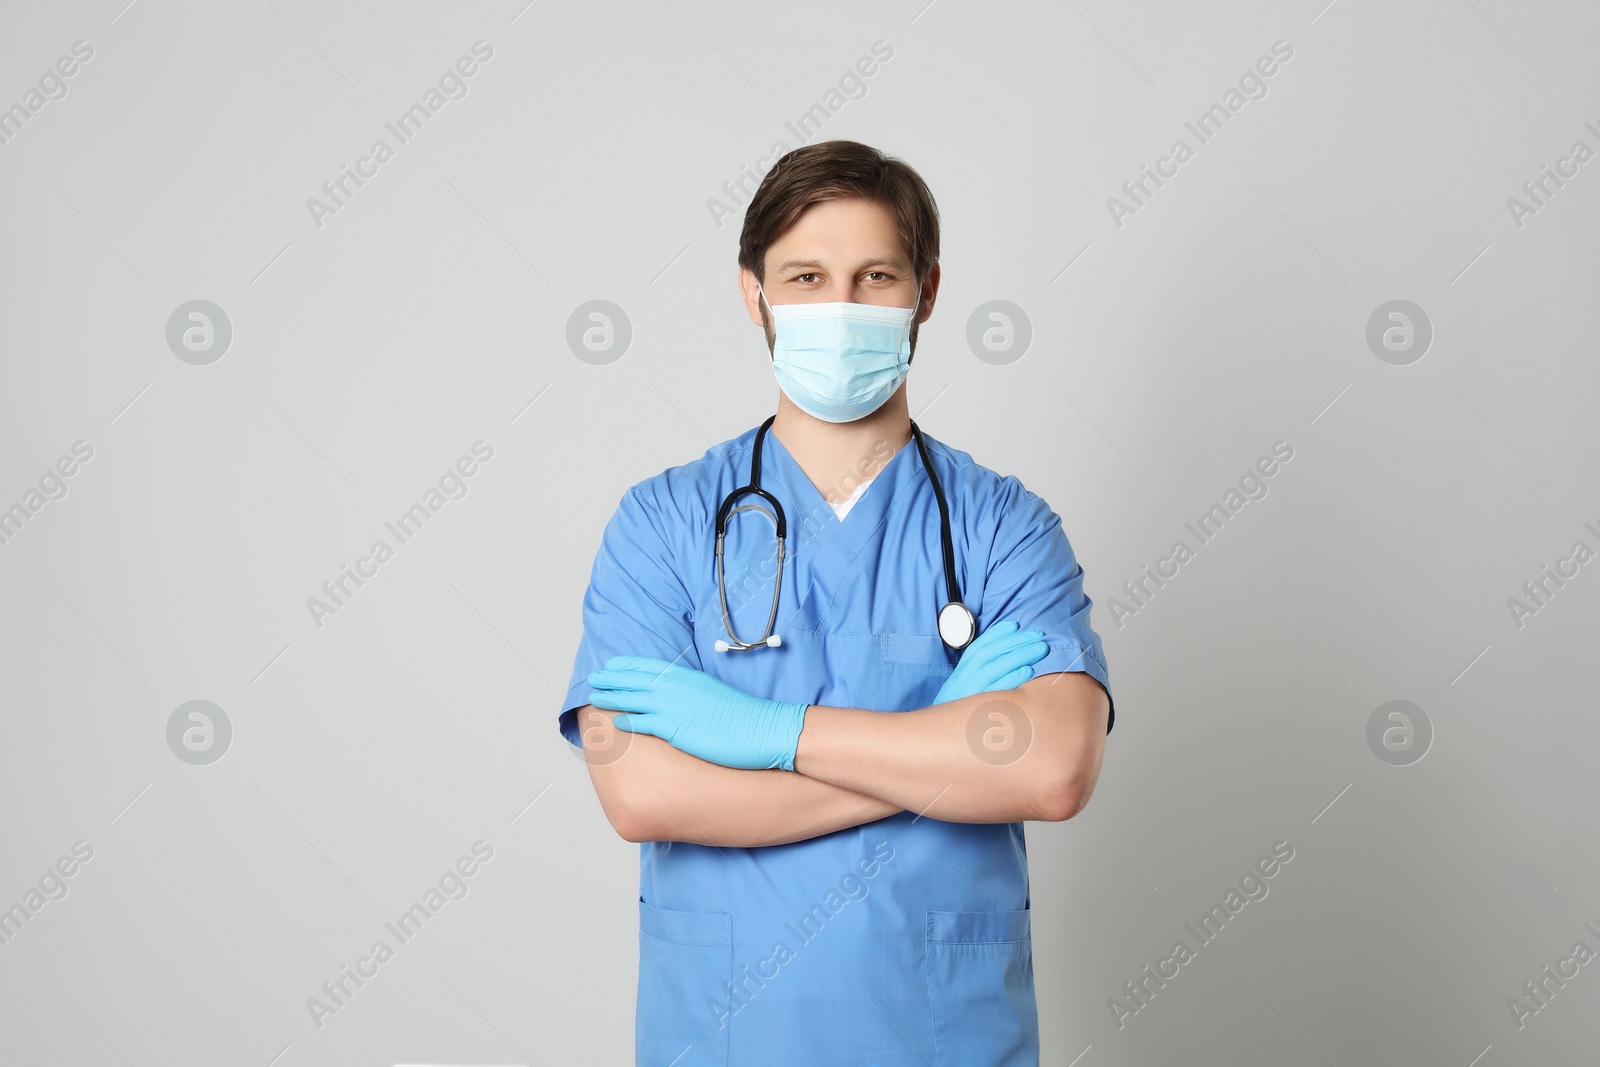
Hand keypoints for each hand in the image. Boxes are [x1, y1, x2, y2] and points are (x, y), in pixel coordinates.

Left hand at [588, 656, 808, 770]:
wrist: (763, 729)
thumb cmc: (744, 716)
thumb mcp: (714, 694)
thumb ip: (694, 692)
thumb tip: (681, 698)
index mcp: (689, 677)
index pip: (651, 665)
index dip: (629, 664)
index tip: (613, 664)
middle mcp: (679, 688)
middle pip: (637, 679)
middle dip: (613, 678)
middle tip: (594, 677)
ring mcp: (676, 707)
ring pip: (635, 699)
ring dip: (613, 696)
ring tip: (595, 697)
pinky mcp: (677, 728)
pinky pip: (645, 723)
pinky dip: (628, 721)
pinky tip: (615, 723)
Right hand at [933, 620, 1047, 704]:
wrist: (942, 735)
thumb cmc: (962, 709)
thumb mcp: (965, 687)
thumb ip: (981, 671)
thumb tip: (1006, 654)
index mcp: (963, 671)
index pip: (980, 646)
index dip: (997, 633)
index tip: (1015, 625)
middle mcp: (965, 678)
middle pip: (990, 653)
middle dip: (1015, 641)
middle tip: (1038, 635)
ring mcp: (971, 692)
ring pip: (995, 668)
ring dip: (1019, 655)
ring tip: (1040, 648)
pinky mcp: (979, 708)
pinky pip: (997, 691)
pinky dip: (1012, 678)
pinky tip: (1027, 671)